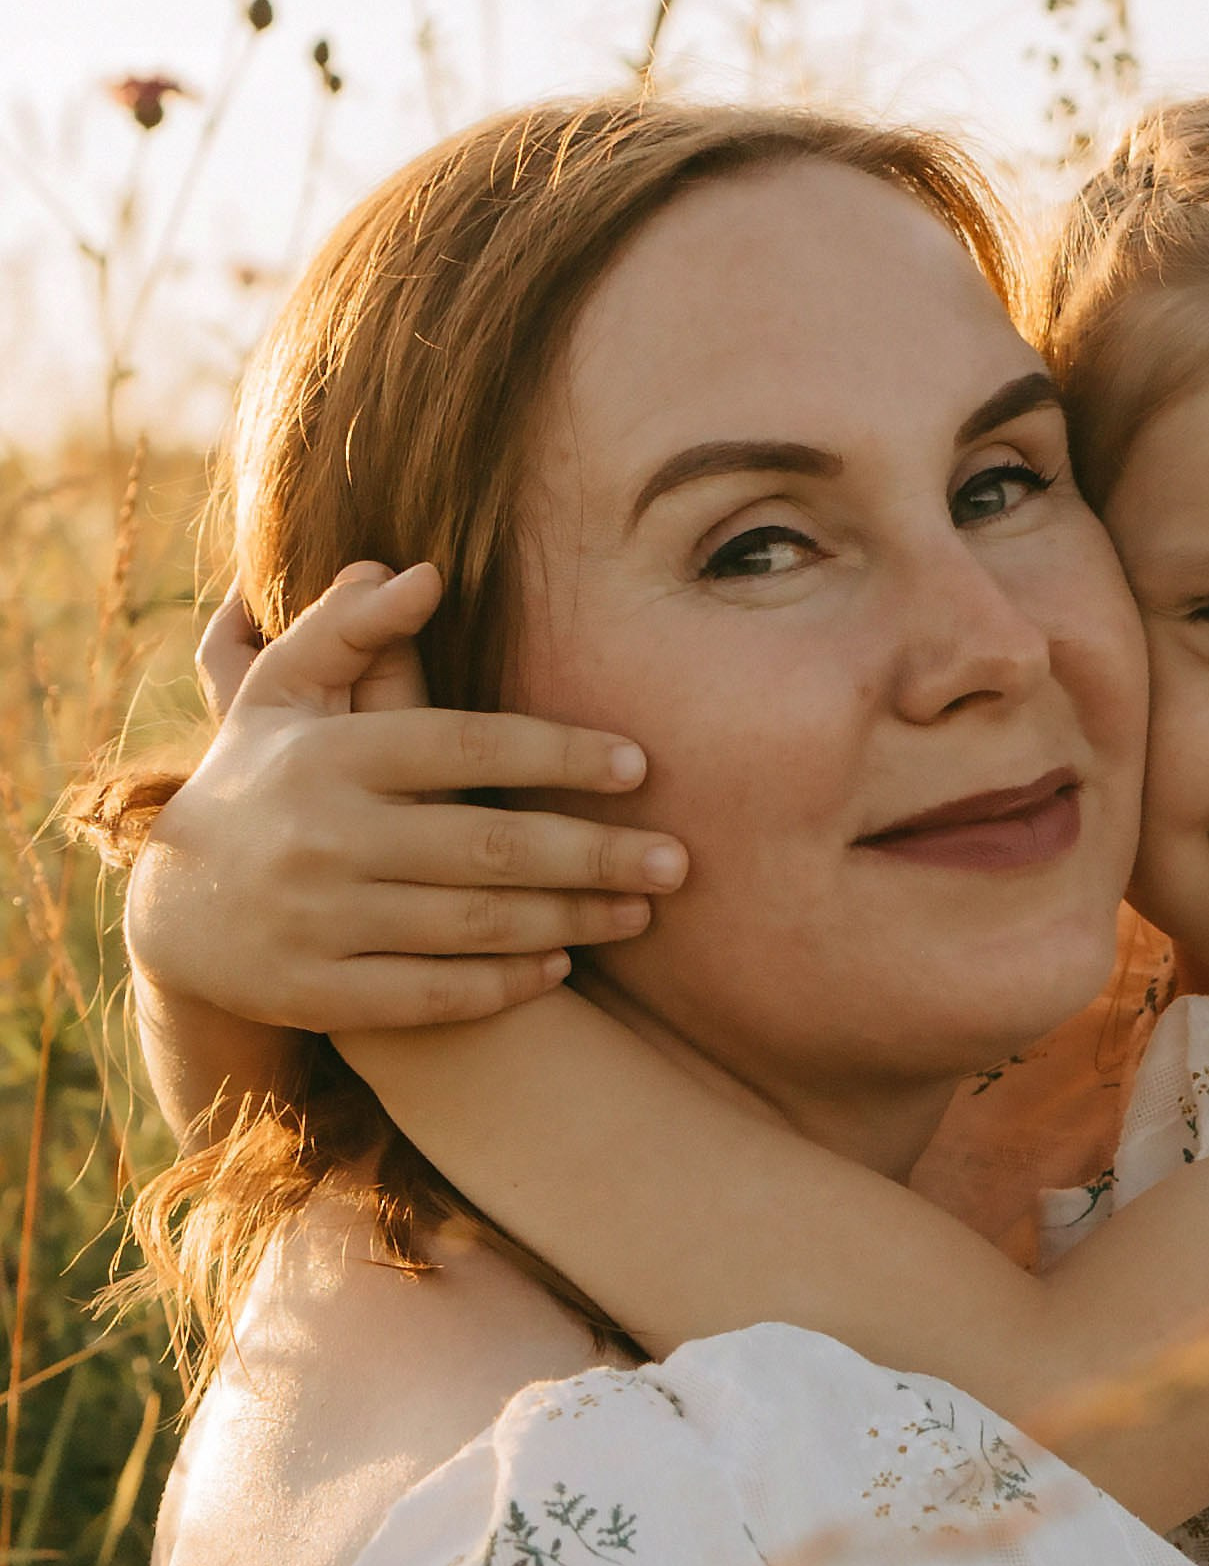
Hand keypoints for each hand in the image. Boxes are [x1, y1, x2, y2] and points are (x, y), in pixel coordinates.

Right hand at [130, 563, 689, 1032]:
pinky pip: (431, 994)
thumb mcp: (283, 692)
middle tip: (678, 861)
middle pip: (489, 846)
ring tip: (643, 913)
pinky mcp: (313, 993)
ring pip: (473, 924)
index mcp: (330, 754)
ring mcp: (316, 920)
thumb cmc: (259, 777)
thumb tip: (425, 571)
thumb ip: (350, 628)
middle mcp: (323, 836)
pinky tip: (560, 964)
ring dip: (571, 920)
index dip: (557, 755)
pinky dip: (502, 983)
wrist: (173, 908)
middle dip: (595, 855)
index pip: (465, 746)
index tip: (638, 765)